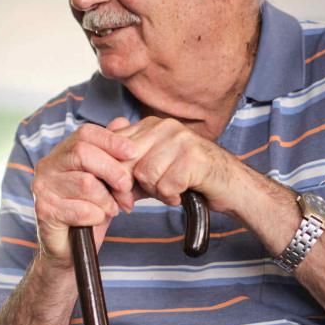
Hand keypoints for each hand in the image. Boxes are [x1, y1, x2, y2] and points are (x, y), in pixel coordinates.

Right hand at [30, 118, 137, 264]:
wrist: (69, 250)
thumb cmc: (87, 211)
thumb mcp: (102, 179)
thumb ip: (109, 152)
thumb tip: (121, 121)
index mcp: (61, 154)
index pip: (85, 133)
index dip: (111, 140)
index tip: (132, 153)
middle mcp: (47, 166)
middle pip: (84, 153)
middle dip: (113, 171)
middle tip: (126, 189)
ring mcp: (42, 188)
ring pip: (86, 183)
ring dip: (107, 200)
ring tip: (111, 209)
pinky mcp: (44, 211)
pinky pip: (81, 209)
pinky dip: (97, 216)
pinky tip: (96, 220)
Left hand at [113, 116, 243, 213]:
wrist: (229, 185)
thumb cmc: (187, 178)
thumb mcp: (151, 171)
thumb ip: (126, 168)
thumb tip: (96, 174)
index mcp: (150, 125)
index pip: (115, 147)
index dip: (113, 174)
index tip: (120, 192)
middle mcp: (165, 127)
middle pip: (127, 160)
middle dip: (129, 186)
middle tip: (137, 199)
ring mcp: (181, 139)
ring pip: (146, 174)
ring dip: (155, 191)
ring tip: (169, 190)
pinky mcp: (194, 157)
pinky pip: (166, 185)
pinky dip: (171, 196)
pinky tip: (181, 193)